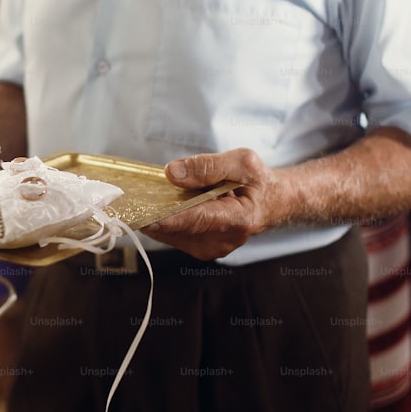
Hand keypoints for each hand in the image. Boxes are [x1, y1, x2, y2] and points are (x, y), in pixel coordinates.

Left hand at [140, 148, 279, 259]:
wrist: (271, 203)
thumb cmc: (258, 181)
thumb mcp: (242, 162)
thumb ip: (207, 166)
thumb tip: (172, 173)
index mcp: (238, 219)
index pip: (195, 220)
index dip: (166, 217)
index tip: (141, 215)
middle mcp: (222, 240)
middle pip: (176, 227)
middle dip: (156, 210)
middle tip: (139, 193)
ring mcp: (210, 248)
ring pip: (169, 233)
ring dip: (159, 214)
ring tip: (160, 194)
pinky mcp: (199, 249)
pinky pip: (172, 235)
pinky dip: (165, 219)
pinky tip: (169, 205)